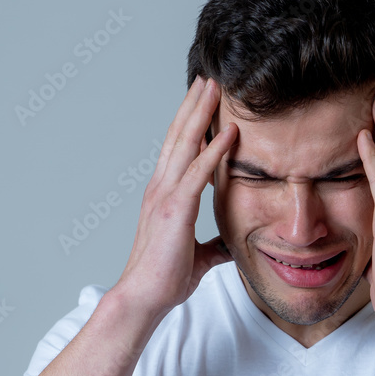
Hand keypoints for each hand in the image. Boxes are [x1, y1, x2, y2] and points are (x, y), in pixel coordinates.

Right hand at [113, 75, 236, 318]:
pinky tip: (230, 132)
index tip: (203, 100)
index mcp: (165, 194)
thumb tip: (230, 244)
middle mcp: (161, 187)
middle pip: (179, 135)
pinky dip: (214, 150)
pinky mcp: (176, 209)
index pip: (179, 149)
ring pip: (185, 144)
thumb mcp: (198, 257)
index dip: (191, 123)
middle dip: (194, 105)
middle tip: (207, 78)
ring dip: (201, 113)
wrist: (143, 297)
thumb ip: (213, 245)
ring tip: (214, 86)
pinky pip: (198, 172)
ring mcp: (166, 195)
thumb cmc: (165, 279)